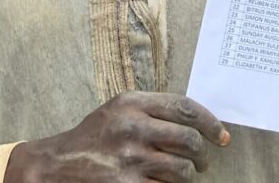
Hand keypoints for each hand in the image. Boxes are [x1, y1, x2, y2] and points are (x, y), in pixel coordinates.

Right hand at [3, 92, 230, 182]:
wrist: (57, 165)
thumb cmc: (94, 137)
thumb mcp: (118, 110)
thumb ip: (152, 110)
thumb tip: (197, 123)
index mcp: (131, 103)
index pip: (185, 108)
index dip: (210, 122)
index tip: (221, 135)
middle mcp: (132, 127)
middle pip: (189, 140)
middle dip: (203, 154)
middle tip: (204, 161)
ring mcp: (130, 159)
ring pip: (183, 170)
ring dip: (190, 175)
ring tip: (186, 175)